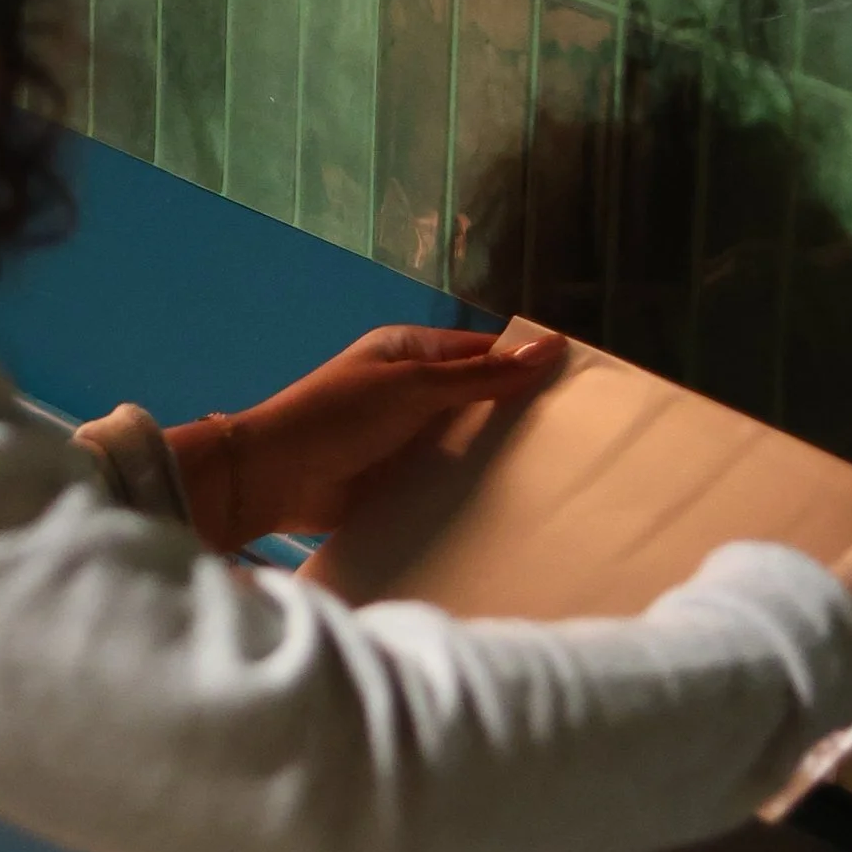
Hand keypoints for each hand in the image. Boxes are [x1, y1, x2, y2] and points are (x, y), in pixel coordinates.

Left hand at [166, 322, 562, 552]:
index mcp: (411, 353)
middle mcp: (412, 391)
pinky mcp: (401, 480)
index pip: (482, 352)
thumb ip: (481, 376)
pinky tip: (514, 503)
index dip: (525, 365)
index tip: (579, 387)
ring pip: (465, 441)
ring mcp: (406, 438)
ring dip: (497, 455)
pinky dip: (472, 486)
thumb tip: (550, 348)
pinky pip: (446, 477)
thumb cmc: (338, 417)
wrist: (272, 478)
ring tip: (560, 473)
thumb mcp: (413, 388)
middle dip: (518, 414)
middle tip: (579, 438)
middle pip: (478, 398)